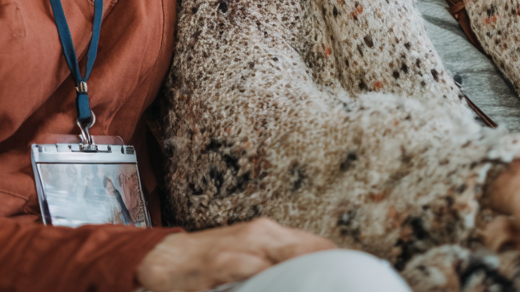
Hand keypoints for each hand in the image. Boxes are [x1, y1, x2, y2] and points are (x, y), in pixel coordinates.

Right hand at [136, 217, 333, 290]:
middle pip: (311, 252)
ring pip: (289, 262)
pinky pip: (257, 275)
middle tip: (347, 284)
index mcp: (270, 233)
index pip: (319, 246)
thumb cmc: (210, 260)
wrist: (164, 258)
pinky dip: (273, 285)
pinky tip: (283, 288)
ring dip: (306, 280)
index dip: (339, 265)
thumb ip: (277, 262)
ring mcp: (242, 249)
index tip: (356, 280)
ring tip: (322, 285)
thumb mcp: (248, 254)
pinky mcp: (223, 264)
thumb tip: (314, 277)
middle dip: (329, 273)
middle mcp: (260, 235)